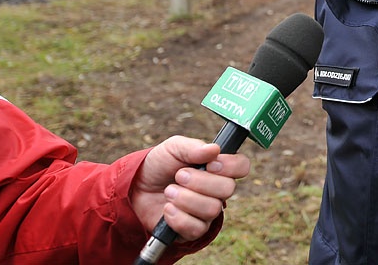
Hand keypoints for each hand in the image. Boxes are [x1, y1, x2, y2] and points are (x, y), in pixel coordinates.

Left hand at [130, 136, 250, 241]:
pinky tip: (167, 209)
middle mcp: (217, 190)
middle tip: (179, 176)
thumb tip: (214, 150)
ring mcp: (206, 211)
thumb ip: (192, 147)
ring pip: (211, 210)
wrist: (136, 188)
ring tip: (169, 191)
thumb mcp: (173, 148)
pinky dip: (178, 217)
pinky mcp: (193, 229)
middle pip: (228, 189)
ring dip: (185, 199)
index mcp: (218, 167)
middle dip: (200, 182)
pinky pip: (196, 228)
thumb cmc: (159, 165)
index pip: (242, 166)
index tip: (210, 164)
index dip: (230, 166)